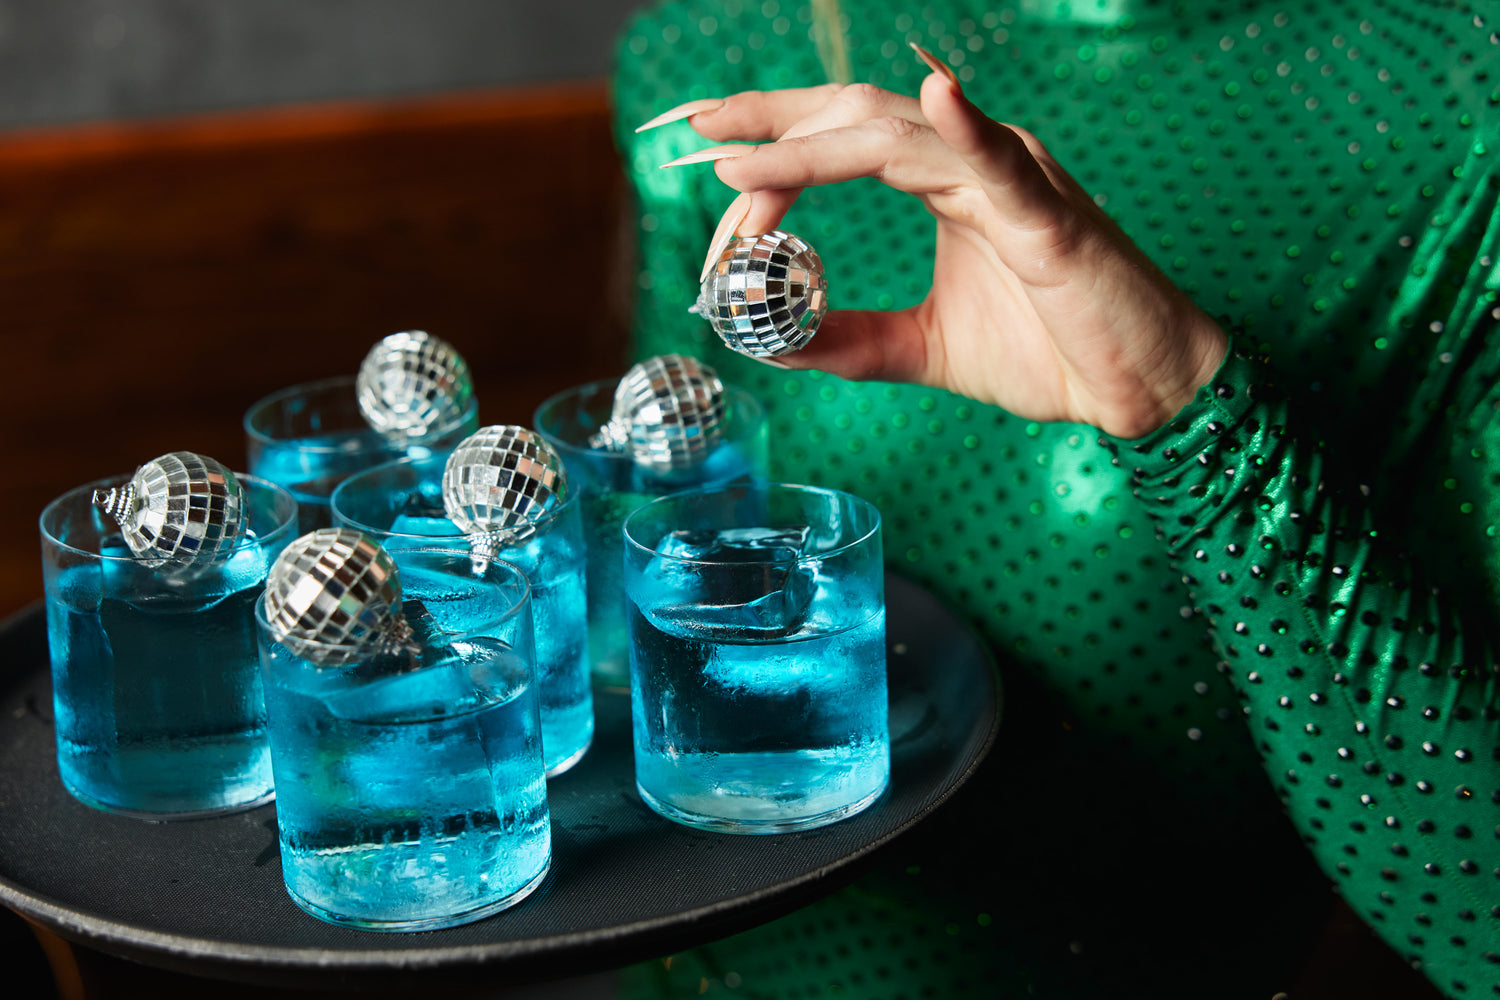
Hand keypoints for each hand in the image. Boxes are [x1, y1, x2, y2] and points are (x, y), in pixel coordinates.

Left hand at [643, 47, 1227, 438]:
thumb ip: (853, 340)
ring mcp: (1012, 181)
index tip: (711, 159)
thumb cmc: (1050, 355)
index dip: (776, 141)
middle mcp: (973, 164)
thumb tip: (772, 343)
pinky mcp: (1049, 218)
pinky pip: (1002, 160)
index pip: (845, 138)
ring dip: (812, 147)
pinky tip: (932, 95)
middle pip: (856, 116)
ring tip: (740, 163)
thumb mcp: (924, 348)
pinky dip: (966, 126)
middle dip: (773, 122)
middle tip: (698, 131)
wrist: (1140, 389)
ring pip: (898, 134)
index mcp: (949, 182)